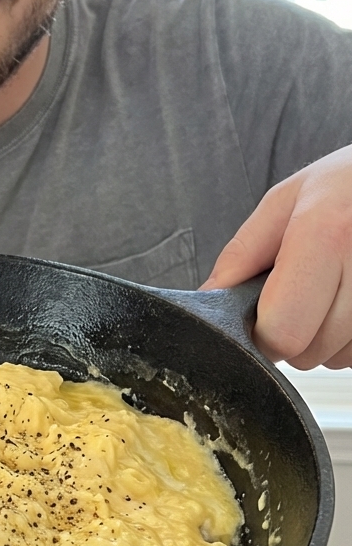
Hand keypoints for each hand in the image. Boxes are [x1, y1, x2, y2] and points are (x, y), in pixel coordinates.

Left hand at [200, 144, 351, 368]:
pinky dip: (346, 336)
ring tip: (332, 286)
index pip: (283, 332)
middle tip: (300, 291)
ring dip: (322, 336)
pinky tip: (349, 297)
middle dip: (291, 334)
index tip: (260, 315)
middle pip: (307, 353)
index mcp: (327, 235)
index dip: (262, 332)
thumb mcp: (286, 200)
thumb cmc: (346, 186)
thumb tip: (208, 298)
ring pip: (333, 359)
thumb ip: (243, 253)